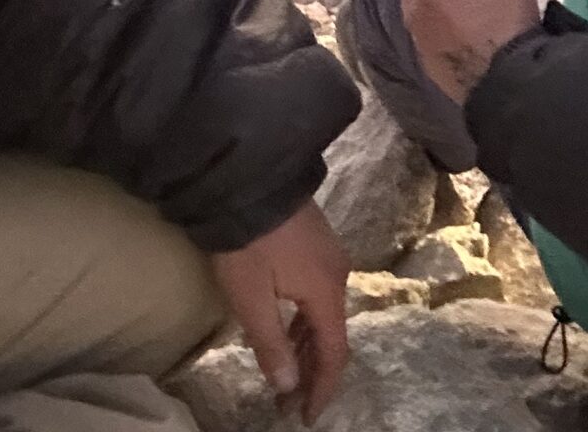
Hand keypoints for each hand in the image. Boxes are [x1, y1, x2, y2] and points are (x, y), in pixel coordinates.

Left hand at [208, 199, 350, 422]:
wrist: (248, 179)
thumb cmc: (248, 242)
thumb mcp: (251, 298)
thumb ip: (271, 343)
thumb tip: (288, 385)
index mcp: (327, 291)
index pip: (333, 352)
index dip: (322, 388)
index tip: (307, 417)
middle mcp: (338, 273)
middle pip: (332, 334)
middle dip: (312, 372)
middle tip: (288, 402)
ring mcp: (329, 254)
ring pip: (325, 313)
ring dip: (307, 346)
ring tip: (285, 373)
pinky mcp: (317, 242)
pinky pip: (318, 294)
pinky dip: (305, 321)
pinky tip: (286, 329)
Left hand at [398, 0, 541, 102]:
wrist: (506, 84)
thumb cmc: (506, 23)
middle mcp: (416, 7)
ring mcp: (418, 38)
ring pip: (418, 9)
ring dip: (433, 2)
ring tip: (463, 5)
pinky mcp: (426, 63)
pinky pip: (426, 36)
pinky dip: (439, 29)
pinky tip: (463, 35)